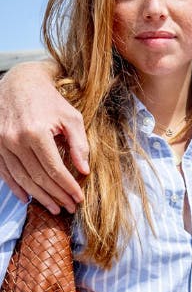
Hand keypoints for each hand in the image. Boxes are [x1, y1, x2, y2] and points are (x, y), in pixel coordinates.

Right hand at [0, 61, 87, 212]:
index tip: (79, 198)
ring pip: (21, 178)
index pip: (54, 169)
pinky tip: (28, 198)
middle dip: (55, 195)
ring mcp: (1, 144)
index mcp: (36, 132)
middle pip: (37, 177)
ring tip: (54, 207)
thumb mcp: (71, 117)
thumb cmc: (50, 101)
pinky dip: (17, 187)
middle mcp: (15, 140)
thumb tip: (84, 171)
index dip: (68, 186)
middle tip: (69, 207)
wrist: (20, 83)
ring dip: (38, 196)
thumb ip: (79, 144)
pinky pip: (5, 172)